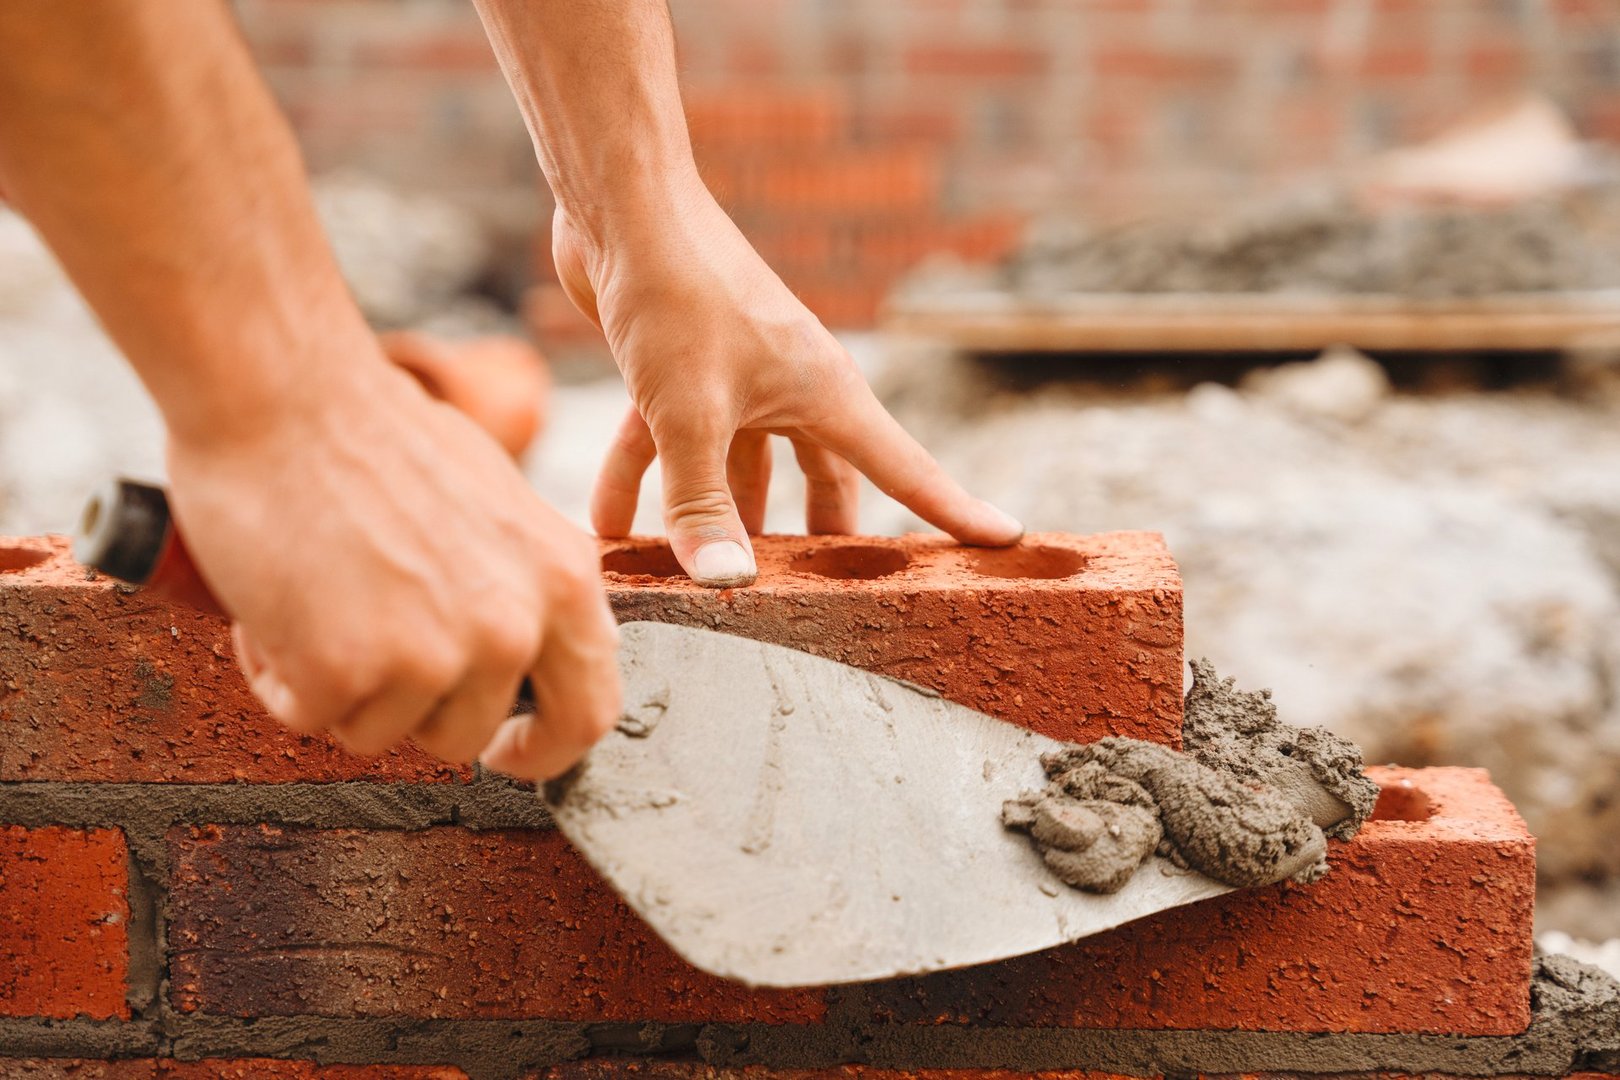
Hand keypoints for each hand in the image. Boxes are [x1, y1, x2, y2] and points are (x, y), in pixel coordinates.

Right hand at [165, 334, 619, 779]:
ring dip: (343, 689)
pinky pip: (310, 717)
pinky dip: (281, 678)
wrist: (284, 394)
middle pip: (470, 738)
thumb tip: (537, 642)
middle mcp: (515, 624)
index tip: (506, 749)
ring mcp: (435, 654)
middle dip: (417, 720)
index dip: (547, 747)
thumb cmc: (378, 437)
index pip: (592, 709)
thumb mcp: (500, 507)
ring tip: (317, 602)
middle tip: (376, 683)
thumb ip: (527, 581)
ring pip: (382, 733)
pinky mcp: (349, 671)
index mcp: (565, 579)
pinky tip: (273, 609)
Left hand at [553, 184, 1023, 585]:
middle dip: (812, 539)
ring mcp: (740, 379)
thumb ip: (702, 503)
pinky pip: (671, 441)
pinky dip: (642, 478)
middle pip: (822, 480)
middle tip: (815, 597)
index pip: (907, 469)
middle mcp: (794, 388)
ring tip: (691, 582)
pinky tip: (607, 527)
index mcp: (826, 394)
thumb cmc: (675, 295)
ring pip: (738, 468)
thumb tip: (728, 584)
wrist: (621, 203)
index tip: (1006, 542)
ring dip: (710, 518)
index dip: (954, 511)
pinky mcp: (684, 371)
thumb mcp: (686, 414)